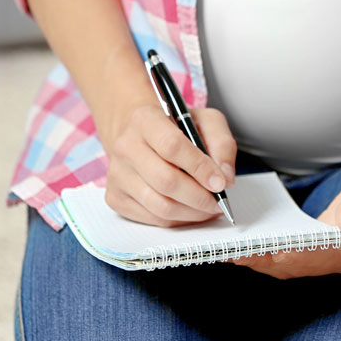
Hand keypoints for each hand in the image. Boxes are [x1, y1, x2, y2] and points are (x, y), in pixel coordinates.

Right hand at [103, 103, 237, 226]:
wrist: (141, 135)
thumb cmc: (175, 128)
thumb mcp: (205, 121)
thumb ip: (222, 144)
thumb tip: (225, 178)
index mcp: (145, 120)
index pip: (172, 146)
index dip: (200, 168)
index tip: (220, 182)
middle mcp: (125, 147)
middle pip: (166, 181)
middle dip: (199, 197)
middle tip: (219, 201)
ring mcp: (117, 174)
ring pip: (160, 205)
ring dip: (192, 213)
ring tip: (208, 208)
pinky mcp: (116, 196)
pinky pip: (153, 218)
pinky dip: (178, 220)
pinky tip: (190, 210)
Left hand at [230, 157, 340, 278]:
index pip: (322, 256)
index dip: (293, 254)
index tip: (265, 250)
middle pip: (301, 266)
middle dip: (266, 261)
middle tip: (233, 254)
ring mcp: (336, 256)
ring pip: (293, 265)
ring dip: (262, 261)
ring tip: (230, 252)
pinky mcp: (325, 248)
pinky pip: (293, 255)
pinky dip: (269, 251)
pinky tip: (248, 243)